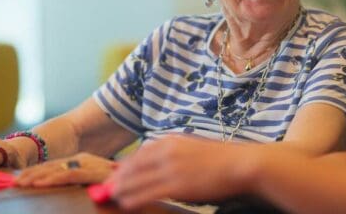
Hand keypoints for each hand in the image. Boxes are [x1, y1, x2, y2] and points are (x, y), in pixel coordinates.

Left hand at [15, 152, 116, 186]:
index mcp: (82, 161)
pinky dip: (52, 179)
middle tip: (13, 182)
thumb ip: (81, 183)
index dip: (35, 172)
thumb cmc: (120, 185)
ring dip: (36, 176)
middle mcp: (83, 159)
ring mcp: (88, 164)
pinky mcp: (92, 173)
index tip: (19, 179)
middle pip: (51, 166)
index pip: (53, 166)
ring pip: (56, 170)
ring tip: (20, 183)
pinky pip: (68, 176)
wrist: (141, 183)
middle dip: (31, 174)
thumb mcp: (96, 183)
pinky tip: (39, 184)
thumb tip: (65, 187)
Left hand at [111, 135, 257, 209]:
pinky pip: (147, 193)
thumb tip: (159, 164)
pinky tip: (125, 203)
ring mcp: (171, 168)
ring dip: (120, 189)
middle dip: (117, 178)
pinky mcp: (177, 184)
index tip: (115, 174)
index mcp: (171, 141)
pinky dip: (133, 198)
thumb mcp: (193, 148)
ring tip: (110, 196)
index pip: (139, 154)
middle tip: (105, 187)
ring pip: (136, 179)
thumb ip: (175, 154)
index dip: (124, 166)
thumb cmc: (221, 159)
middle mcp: (167, 151)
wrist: (240, 164)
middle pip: (133, 166)